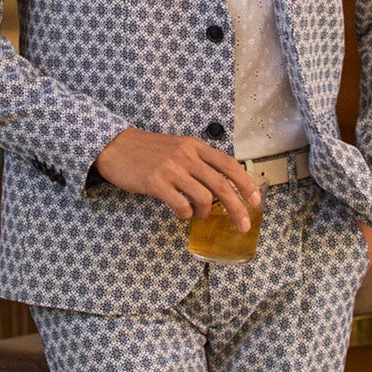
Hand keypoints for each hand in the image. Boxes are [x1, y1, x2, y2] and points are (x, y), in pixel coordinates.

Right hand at [94, 129, 260, 228]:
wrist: (115, 146)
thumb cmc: (147, 150)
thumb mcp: (178, 147)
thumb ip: (198, 161)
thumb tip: (220, 185)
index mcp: (195, 147)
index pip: (230, 165)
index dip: (246, 184)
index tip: (256, 200)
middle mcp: (187, 156)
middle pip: (222, 185)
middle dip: (237, 208)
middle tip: (243, 225)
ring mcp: (171, 169)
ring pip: (204, 197)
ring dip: (205, 213)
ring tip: (199, 215)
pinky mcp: (156, 182)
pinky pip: (181, 205)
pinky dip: (186, 214)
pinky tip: (182, 213)